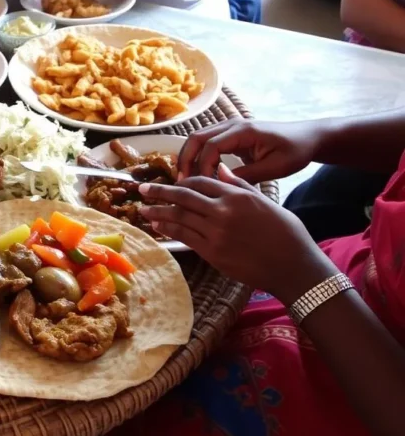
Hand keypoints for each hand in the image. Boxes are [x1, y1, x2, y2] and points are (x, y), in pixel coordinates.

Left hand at [139, 165, 337, 302]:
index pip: (200, 182)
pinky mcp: (212, 252)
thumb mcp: (265, 201)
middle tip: (143, 189)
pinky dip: (168, 230)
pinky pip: (184, 237)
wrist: (293, 266)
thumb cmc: (285, 232)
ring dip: (158, 212)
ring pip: (179, 217)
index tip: (170, 182)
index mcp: (237, 195)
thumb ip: (239, 184)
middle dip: (159, 192)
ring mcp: (216, 233)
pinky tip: (158, 226)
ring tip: (144, 209)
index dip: (182, 182)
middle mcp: (223, 211)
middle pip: (183, 197)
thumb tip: (221, 169)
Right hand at [179, 119, 323, 181]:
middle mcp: (232, 125)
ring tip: (186, 180)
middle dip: (186, 159)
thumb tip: (219, 185)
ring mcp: (230, 128)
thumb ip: (247, 175)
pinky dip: (198, 157)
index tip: (202, 186)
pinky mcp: (230, 135)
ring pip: (197, 139)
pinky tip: (198, 174)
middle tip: (182, 182)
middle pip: (196, 138)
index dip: (202, 167)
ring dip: (189, 158)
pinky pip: (206, 143)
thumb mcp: (275, 168)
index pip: (211, 146)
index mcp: (243, 131)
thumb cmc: (295, 152)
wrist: (308, 138)